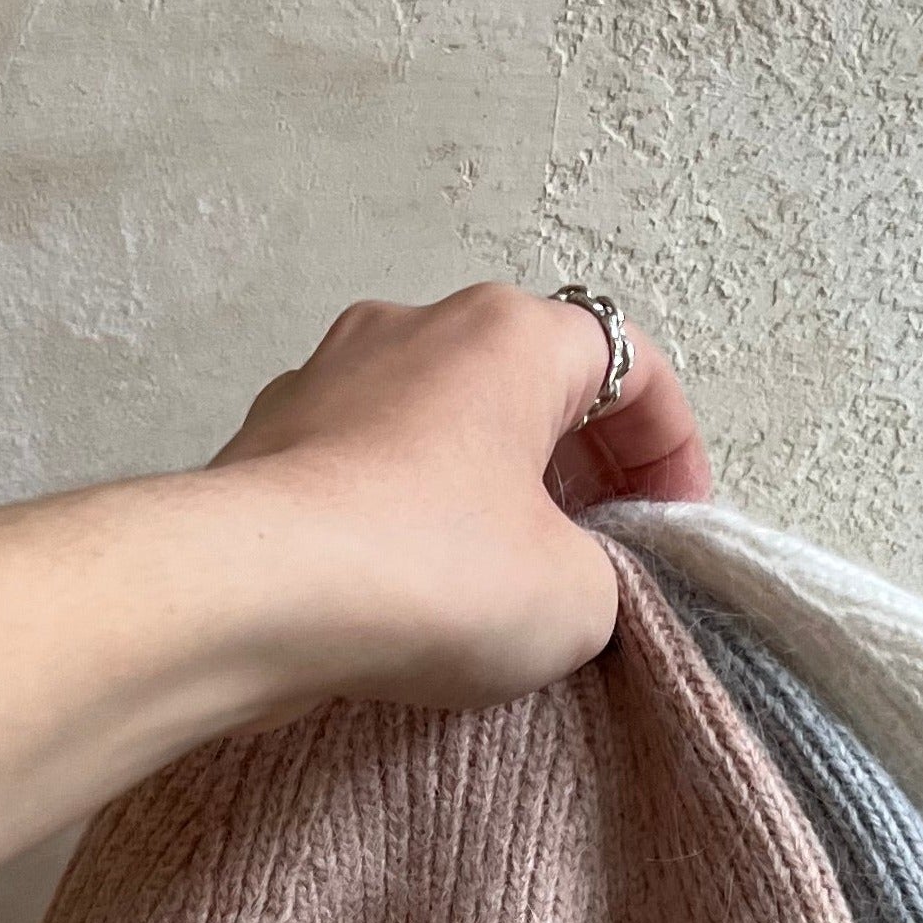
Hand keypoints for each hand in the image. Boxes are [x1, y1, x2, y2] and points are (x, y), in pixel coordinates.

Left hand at [201, 281, 711, 712]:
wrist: (247, 595)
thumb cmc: (430, 570)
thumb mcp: (577, 597)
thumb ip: (607, 576)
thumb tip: (573, 579)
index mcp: (513, 333)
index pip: (631, 365)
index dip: (673, 451)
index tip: (675, 530)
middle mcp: (417, 326)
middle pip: (530, 383)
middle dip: (579, 467)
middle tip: (600, 552)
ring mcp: (328, 373)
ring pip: (440, 420)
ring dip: (487, 486)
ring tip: (503, 576)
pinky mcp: (266, 438)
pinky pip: (366, 465)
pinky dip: (406, 511)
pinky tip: (410, 588)